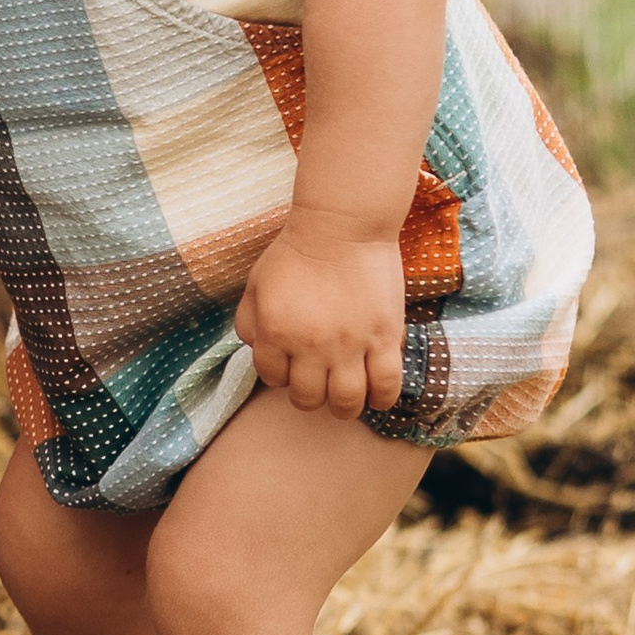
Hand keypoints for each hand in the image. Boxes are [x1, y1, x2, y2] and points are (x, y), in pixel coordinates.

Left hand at [234, 206, 405, 417]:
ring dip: (344, 407)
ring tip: (346, 398)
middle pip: (308, 398)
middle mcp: (310, 346)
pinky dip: (381, 399)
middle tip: (318, 385)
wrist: (342, 227)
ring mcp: (350, 345)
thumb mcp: (256, 283)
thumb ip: (248, 321)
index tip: (291, 366)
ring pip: (347, 401)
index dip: (280, 375)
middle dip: (310, 397)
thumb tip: (255, 350)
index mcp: (275, 332)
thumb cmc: (296, 251)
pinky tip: (377, 395)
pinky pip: (386, 385)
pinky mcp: (383, 338)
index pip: (272, 378)